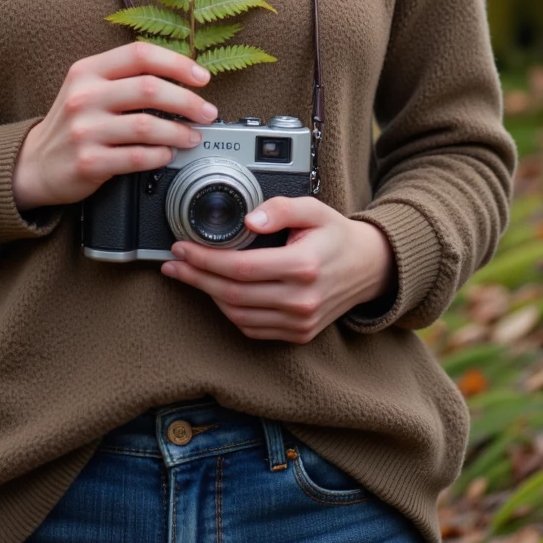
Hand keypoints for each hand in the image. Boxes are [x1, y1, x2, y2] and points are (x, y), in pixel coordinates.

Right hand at [12, 42, 218, 211]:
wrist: (35, 163)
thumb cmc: (73, 123)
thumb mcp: (89, 88)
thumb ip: (126, 78)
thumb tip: (182, 79)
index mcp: (88, 70)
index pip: (140, 54)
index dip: (177, 63)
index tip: (202, 77)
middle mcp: (84, 96)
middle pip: (149, 89)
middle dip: (188, 101)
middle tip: (207, 112)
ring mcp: (84, 129)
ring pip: (147, 126)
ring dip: (179, 132)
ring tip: (192, 136)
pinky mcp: (88, 161)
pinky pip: (136, 158)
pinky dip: (159, 156)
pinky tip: (167, 155)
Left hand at [159, 197, 397, 342]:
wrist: (368, 268)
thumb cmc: (336, 235)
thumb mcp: (313, 209)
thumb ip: (279, 208)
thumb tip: (248, 220)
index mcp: (304, 266)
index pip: (242, 268)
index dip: (206, 259)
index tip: (182, 248)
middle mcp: (302, 299)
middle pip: (233, 294)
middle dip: (197, 278)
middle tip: (174, 264)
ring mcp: (300, 322)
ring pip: (239, 315)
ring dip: (208, 295)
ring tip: (189, 275)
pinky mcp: (298, 334)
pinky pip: (253, 328)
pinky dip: (229, 312)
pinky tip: (217, 293)